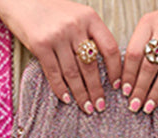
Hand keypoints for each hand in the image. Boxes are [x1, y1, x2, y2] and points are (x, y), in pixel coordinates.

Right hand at [0, 0, 120, 112]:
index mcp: (89, 17)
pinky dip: (61, 89)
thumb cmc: (50, 9)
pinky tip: (66, 99)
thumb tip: (104, 66)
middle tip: (101, 107)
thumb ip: (89, 34)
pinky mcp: (40, 44)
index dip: (115, 71)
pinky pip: (54, 73)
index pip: (110, 49)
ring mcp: (57, 35)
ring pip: (74, 73)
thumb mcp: (76, 14)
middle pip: (91, 66)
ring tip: (87, 108)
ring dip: (81, 94)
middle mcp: (75, 26)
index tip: (117, 86)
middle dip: (97, 91)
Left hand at [121, 0, 157, 110]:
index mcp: (148, 22)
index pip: (133, 52)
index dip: (128, 74)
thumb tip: (130, 75)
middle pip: (149, 64)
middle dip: (140, 88)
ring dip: (157, 91)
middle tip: (134, 106)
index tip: (124, 92)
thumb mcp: (155, 24)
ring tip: (150, 106)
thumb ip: (143, 44)